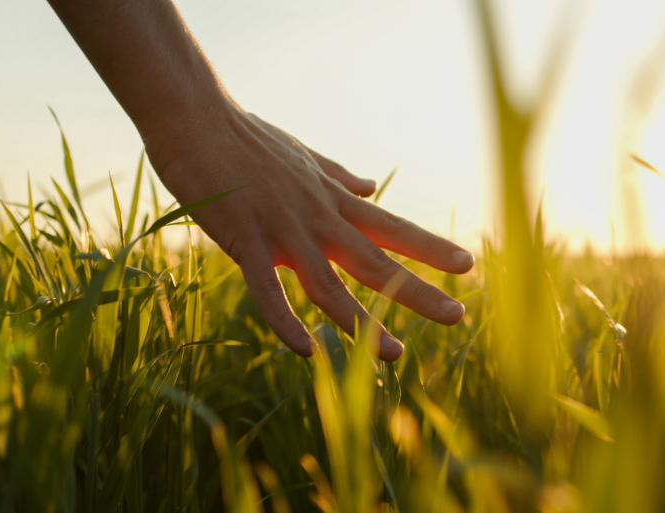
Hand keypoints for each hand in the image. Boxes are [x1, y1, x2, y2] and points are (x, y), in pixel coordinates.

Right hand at [145, 103, 474, 360]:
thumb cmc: (248, 138)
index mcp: (332, 200)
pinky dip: (286, 322)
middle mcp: (318, 218)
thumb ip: (339, 176)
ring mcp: (283, 231)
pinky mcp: (244, 240)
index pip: (392, 227)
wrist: (197, 118)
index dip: (431, 248)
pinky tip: (306, 351)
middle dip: (418, 291)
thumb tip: (370, 186)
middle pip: (376, 261)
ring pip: (329, 286)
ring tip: (396, 354)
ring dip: (363, 323)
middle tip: (458, 316)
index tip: (466, 265)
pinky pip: (267, 292)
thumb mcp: (304, 156)